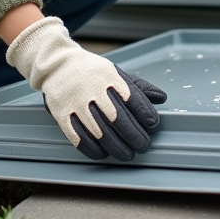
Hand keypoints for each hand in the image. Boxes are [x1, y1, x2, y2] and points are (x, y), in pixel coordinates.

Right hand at [6, 16, 165, 160]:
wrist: (57, 64)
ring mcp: (77, 103)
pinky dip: (93, 149)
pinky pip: (79, 137)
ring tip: (128, 154)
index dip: (145, 114)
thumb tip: (161, 98)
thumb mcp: (115, 72)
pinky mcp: (62, 114)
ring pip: (100, 132)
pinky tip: (103, 153)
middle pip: (119, 119)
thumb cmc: (91, 71)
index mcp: (109, 77)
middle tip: (144, 145)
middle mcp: (93, 90)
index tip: (153, 124)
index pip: (133, 98)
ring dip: (117, 147)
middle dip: (135, 136)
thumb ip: (138, 87)